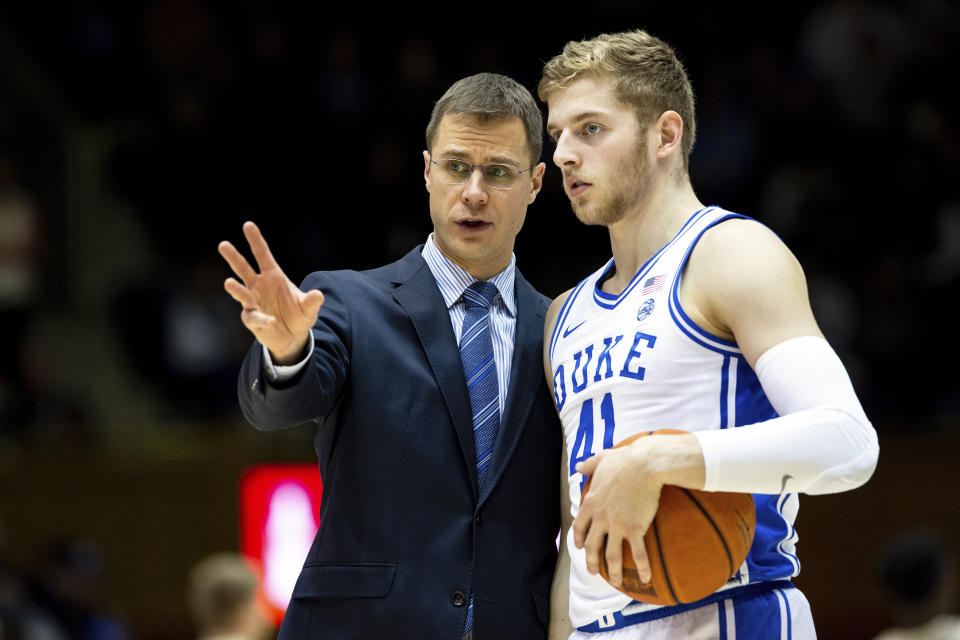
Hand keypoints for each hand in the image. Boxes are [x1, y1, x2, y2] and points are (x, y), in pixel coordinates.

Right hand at [218, 221, 324, 363]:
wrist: (293, 336)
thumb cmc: (298, 315)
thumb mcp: (309, 307)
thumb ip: (312, 301)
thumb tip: (319, 295)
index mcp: (273, 276)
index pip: (263, 255)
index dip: (255, 241)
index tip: (248, 225)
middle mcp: (259, 286)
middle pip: (244, 269)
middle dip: (234, 257)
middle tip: (223, 244)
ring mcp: (253, 302)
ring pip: (242, 292)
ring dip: (236, 289)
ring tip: (228, 283)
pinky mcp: (252, 319)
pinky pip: (255, 318)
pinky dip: (263, 319)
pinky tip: (272, 321)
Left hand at [574, 440, 662, 587]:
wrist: (644, 464)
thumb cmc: (625, 460)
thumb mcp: (602, 459)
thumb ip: (589, 465)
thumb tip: (579, 466)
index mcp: (591, 502)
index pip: (580, 526)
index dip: (580, 538)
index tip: (581, 547)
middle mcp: (600, 517)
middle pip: (593, 545)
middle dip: (592, 561)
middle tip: (593, 571)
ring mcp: (617, 525)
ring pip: (612, 555)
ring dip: (613, 571)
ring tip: (616, 582)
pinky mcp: (635, 529)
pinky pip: (638, 554)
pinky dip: (641, 568)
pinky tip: (645, 578)